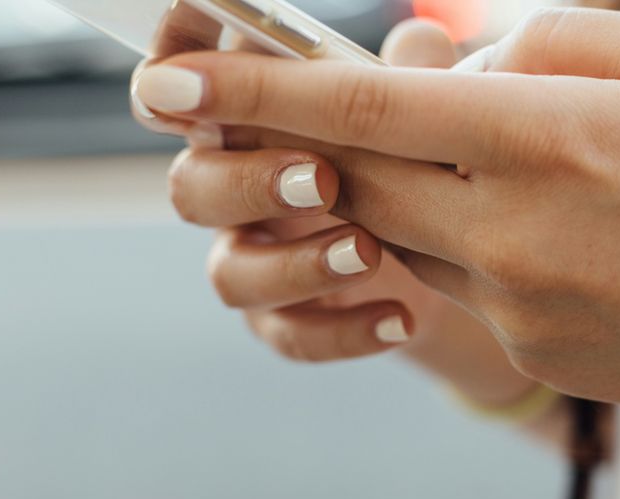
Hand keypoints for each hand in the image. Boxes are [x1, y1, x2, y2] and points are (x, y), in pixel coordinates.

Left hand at [132, 9, 619, 412]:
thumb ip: (545, 41)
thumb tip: (452, 59)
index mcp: (545, 136)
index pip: (364, 106)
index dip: (255, 89)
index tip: (172, 81)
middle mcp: (511, 226)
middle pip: (354, 176)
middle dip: (305, 141)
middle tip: (292, 112)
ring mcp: (515, 300)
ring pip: (400, 232)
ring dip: (403, 188)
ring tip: (488, 162)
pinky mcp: (528, 347)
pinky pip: (458, 282)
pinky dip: (465, 240)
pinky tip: (546, 230)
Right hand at [134, 20, 491, 367]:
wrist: (451, 259)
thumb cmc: (411, 157)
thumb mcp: (419, 112)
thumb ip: (410, 75)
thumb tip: (422, 42)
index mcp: (246, 121)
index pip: (179, 93)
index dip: (169, 80)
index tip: (186, 78)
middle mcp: (233, 188)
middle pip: (191, 187)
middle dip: (249, 182)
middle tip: (323, 178)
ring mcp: (254, 258)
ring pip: (230, 274)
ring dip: (296, 264)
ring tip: (370, 252)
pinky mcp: (284, 320)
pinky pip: (290, 335)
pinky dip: (345, 330)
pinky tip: (401, 318)